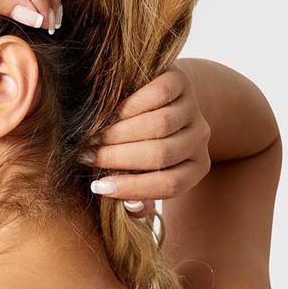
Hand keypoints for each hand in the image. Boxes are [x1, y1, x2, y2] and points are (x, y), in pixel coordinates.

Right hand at [78, 65, 211, 212]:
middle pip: (161, 154)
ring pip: (158, 125)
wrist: (165, 100)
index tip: (98, 187)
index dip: (132, 188)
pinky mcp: (181, 82)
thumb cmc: (146, 146)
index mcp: (196, 168)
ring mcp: (193, 109)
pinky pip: (158, 95)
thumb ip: (138, 196)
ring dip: (119, 133)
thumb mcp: (144, 173)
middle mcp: (199, 139)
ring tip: (94, 137)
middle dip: (119, 158)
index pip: (170, 185)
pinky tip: (111, 113)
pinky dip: (131, 105)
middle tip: (88, 157)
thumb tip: (131, 206)